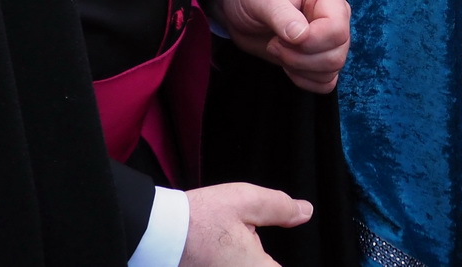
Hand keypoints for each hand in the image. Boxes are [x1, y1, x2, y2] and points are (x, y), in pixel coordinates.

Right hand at [180, 182, 311, 266]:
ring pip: (250, 266)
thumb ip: (280, 208)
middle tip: (247, 237)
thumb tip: (304, 212)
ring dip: (247, 259)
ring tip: (233, 243)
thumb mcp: (245, 201)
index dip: (284, 257)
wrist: (157, 233)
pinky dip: (236, 261)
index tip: (264, 242)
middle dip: (265, 257)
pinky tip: (225, 251)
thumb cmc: (199, 218)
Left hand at [212, 0, 349, 92]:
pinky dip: (303, 79)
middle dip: (300, 57)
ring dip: (299, 68)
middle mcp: (336, 13)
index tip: (280, 37)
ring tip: (278, 49)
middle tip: (274, 44)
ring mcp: (331, 37)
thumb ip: (280, 14)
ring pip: (332, 69)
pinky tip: (285, 63)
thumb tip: (301, 36)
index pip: (336, 28)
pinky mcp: (323, 57)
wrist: (241, 9)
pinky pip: (326, 82)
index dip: (310, 41)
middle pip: (337, 53)